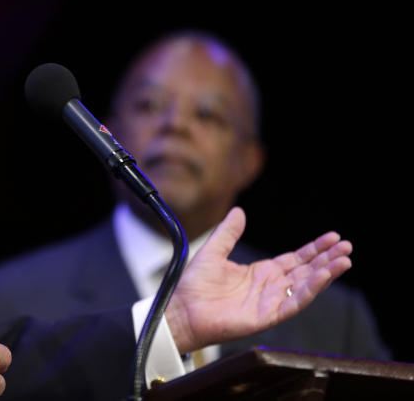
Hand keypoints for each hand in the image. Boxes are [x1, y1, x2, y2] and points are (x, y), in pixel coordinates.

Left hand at [165, 207, 352, 353]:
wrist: (181, 310)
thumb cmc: (194, 286)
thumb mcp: (213, 251)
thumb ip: (228, 233)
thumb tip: (239, 211)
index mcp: (261, 272)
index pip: (295, 259)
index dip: (314, 249)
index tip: (331, 238)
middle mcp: (270, 287)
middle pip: (305, 271)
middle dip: (326, 259)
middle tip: (346, 246)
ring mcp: (270, 302)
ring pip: (305, 286)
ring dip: (325, 274)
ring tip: (343, 260)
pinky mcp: (267, 316)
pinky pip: (294, 303)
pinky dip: (310, 290)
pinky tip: (322, 277)